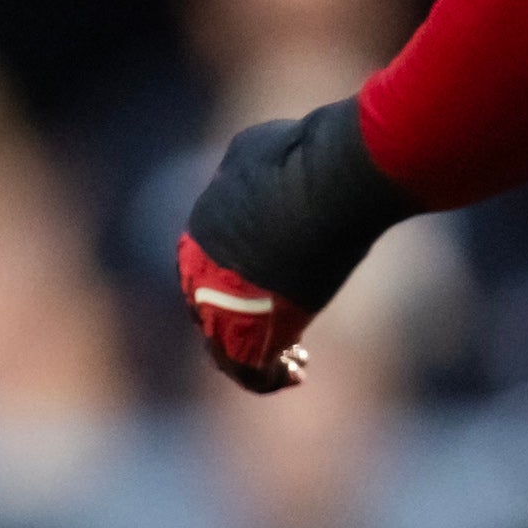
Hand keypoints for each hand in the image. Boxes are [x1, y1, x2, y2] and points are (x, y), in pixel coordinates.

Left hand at [179, 98, 417, 394]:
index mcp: (199, 232)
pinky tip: (299, 371)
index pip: (201, 276)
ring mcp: (224, 303)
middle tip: (281, 338)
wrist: (328, 180)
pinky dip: (269, 377)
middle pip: (209, 315)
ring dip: (255, 358)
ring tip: (294, 363)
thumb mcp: (257, 150)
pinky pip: (248, 369)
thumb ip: (243, 177)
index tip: (265, 296)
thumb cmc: (304, 159)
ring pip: (223, 349)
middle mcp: (201, 272)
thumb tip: (250, 184)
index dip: (229, 290)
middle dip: (241, 327)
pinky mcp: (255, 329)